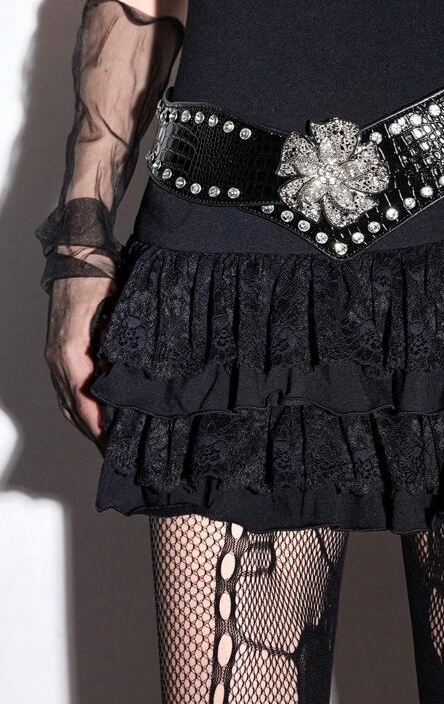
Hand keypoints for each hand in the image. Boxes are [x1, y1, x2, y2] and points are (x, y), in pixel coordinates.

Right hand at [44, 275, 115, 450]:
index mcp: (69, 349)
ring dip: (84, 422)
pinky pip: (65, 386)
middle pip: (72, 405)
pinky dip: (77, 405)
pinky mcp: (59, 349)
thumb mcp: (115, 305)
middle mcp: (57, 356)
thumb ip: (118, 339)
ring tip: (105, 441)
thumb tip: (127, 371)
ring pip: (66, 399)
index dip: (96, 422)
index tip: (110, 441)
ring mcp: (55, 354)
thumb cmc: (97, 273)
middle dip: (92, 431)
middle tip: (114, 451)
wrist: (77, 252)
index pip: (82, 396)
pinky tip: (93, 416)